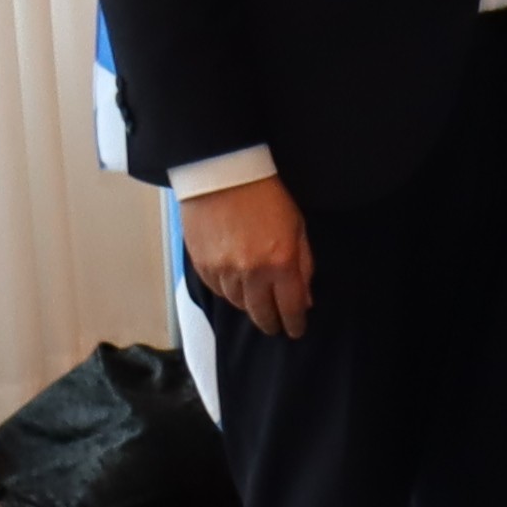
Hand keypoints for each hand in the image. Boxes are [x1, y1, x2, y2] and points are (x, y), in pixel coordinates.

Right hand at [181, 175, 312, 338]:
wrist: (223, 176)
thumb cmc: (267, 197)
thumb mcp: (298, 228)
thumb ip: (303, 265)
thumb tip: (305, 297)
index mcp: (280, 263)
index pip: (290, 307)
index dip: (294, 323)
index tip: (296, 330)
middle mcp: (250, 272)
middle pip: (261, 312)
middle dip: (271, 323)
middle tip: (277, 327)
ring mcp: (222, 271)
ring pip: (238, 303)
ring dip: (250, 306)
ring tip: (258, 303)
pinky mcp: (202, 265)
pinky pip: (218, 290)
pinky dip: (229, 292)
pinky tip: (237, 287)